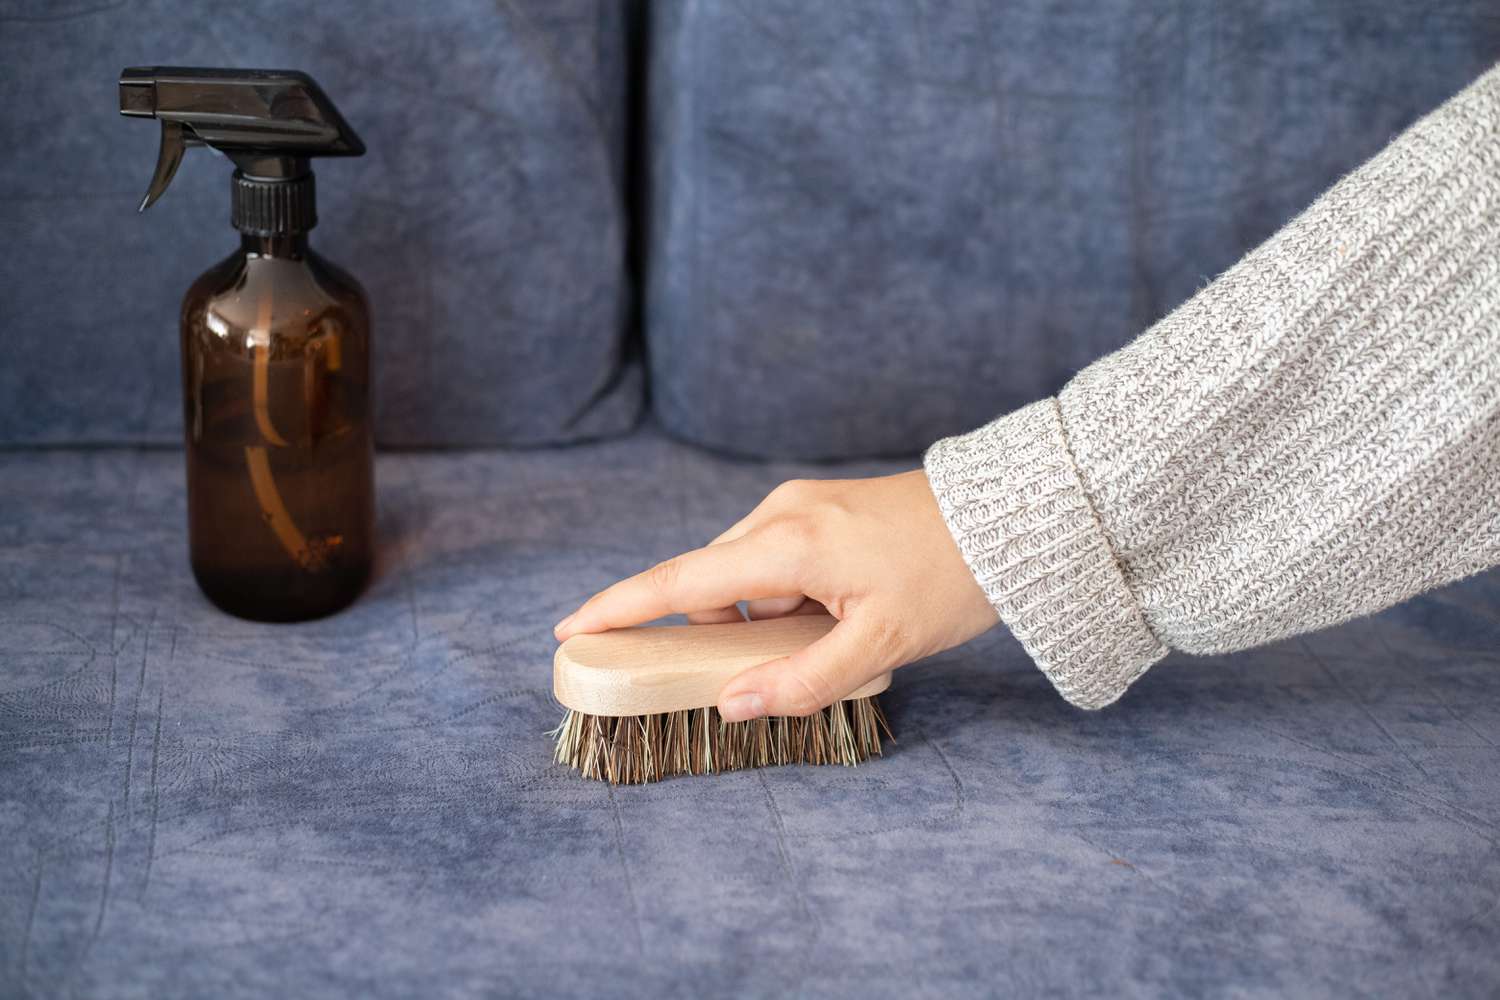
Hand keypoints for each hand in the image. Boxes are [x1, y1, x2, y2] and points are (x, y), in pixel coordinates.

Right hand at [553, 470, 998, 720]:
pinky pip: (778, 566)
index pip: (681, 581)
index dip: (620, 607)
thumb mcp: (880, 644)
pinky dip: (789, 602)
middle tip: (759, 675)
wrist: (1012, 517)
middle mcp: (781, 514)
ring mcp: (802, 508)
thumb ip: (802, 682)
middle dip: (718, 634)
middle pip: (712, 585)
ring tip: (841, 644)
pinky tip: (842, 622)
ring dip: (766, 622)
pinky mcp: (822, 512)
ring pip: (749, 580)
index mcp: (787, 542)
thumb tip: (729, 703)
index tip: (569, 628)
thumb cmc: (950, 577)